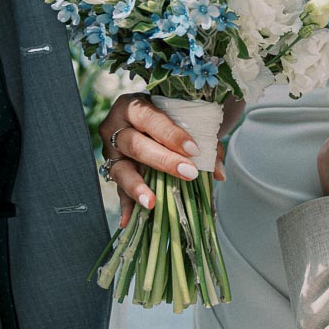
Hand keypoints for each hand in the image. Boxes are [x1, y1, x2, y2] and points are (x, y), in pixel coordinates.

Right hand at [98, 93, 226, 227]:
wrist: (150, 121)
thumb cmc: (168, 118)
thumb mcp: (185, 122)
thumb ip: (204, 142)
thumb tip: (218, 173)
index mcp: (133, 107)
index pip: (151, 119)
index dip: (171, 134)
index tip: (193, 150)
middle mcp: (116, 127)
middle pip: (135, 144)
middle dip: (162, 160)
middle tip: (187, 173)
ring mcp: (110, 152)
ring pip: (121, 169)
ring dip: (137, 187)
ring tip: (151, 202)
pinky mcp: (111, 171)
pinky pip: (118, 190)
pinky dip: (125, 206)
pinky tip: (128, 221)